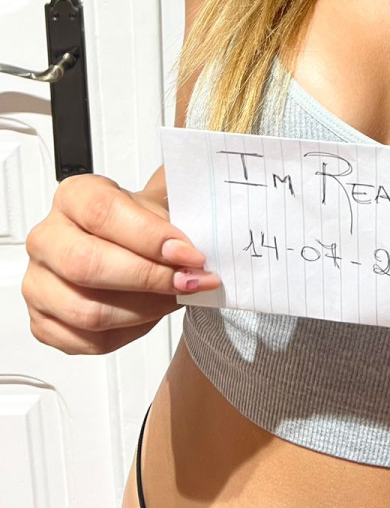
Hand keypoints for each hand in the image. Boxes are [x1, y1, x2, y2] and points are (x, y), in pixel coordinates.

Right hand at [22, 172, 220, 354]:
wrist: (124, 246)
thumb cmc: (137, 224)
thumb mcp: (159, 201)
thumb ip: (179, 208)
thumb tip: (205, 220)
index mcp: (73, 196)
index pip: (102, 212)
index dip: (149, 236)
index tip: (188, 253)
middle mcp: (47, 237)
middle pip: (87, 265)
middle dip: (148, 278)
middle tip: (189, 281)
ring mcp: (37, 283)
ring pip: (88, 310)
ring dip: (144, 309)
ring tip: (176, 298)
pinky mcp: (43, 322)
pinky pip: (87, 341)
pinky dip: (129, 332)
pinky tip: (152, 313)